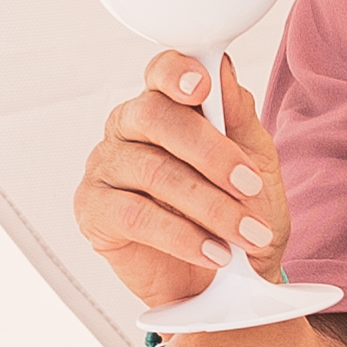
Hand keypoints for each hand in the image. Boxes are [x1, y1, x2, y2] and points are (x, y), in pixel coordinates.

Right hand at [73, 49, 281, 310]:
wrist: (227, 277)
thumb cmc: (237, 209)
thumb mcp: (253, 159)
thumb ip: (236, 113)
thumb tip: (222, 69)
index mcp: (164, 104)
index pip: (160, 72)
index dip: (177, 74)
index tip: (203, 88)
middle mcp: (127, 129)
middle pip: (154, 117)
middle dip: (210, 152)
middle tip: (249, 186)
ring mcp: (105, 167)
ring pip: (152, 171)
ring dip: (209, 206)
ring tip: (245, 234)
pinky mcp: (93, 210)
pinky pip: (135, 216)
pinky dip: (182, 236)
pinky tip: (213, 252)